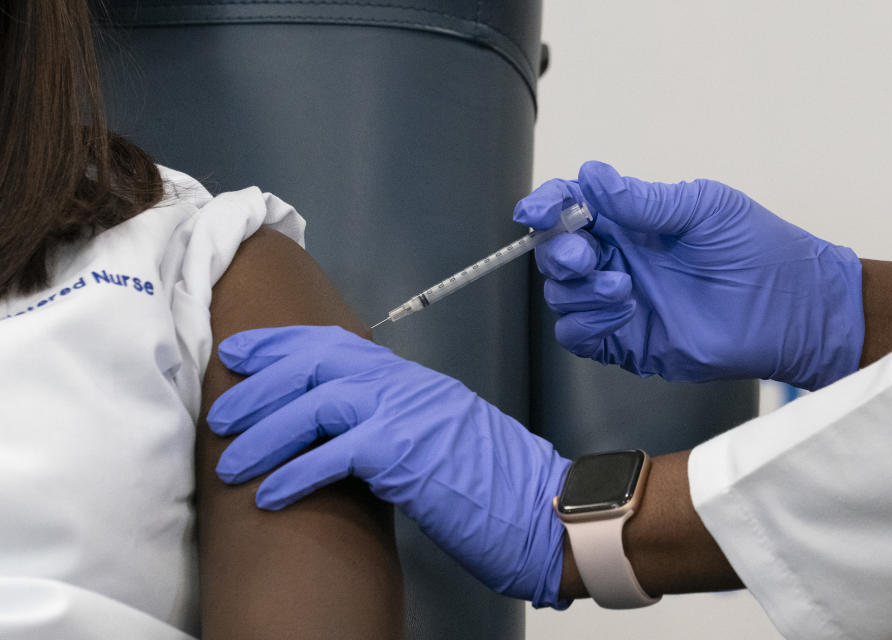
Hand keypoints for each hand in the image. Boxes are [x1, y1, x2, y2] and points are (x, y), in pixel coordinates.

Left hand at [207, 325, 571, 607]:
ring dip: (263, 434)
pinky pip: (332, 454)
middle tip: (222, 414)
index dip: (280, 345)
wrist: (543, 507)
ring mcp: (405, 413)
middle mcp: (403, 384)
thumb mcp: (438, 435)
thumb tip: (342, 432)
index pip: (333, 343)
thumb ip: (393, 420)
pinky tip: (269, 494)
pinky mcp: (404, 453)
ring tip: (230, 464)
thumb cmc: (492, 482)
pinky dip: (294, 473)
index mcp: (408, 379)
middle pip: (314, 364)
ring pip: (313, 403)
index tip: (241, 354)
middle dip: (259, 388)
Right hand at [514, 161, 863, 389]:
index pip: (572, 207)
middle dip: (559, 251)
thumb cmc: (757, 249)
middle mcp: (618, 258)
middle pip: (556, 252)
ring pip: (561, 293)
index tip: (534, 211)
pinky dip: (585, 322)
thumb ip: (644, 200)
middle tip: (588, 254)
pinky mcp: (624, 341)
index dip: (546, 205)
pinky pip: (577, 333)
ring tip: (620, 286)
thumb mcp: (703, 208)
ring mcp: (618, 301)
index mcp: (632, 220)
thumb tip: (592, 176)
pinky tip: (622, 311)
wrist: (791, 309)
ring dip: (577, 288)